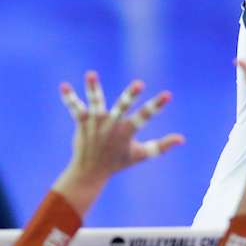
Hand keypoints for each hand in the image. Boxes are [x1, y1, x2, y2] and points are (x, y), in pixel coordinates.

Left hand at [54, 72, 184, 212]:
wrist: (90, 172)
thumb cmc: (117, 162)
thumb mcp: (141, 154)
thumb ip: (161, 146)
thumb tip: (182, 139)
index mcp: (127, 132)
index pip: (145, 117)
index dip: (157, 106)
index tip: (168, 94)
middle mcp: (112, 126)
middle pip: (123, 107)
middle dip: (131, 95)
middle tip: (139, 83)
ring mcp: (96, 124)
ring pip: (96, 103)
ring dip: (93, 89)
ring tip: (91, 74)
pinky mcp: (82, 123)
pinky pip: (75, 109)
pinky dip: (69, 98)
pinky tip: (63, 86)